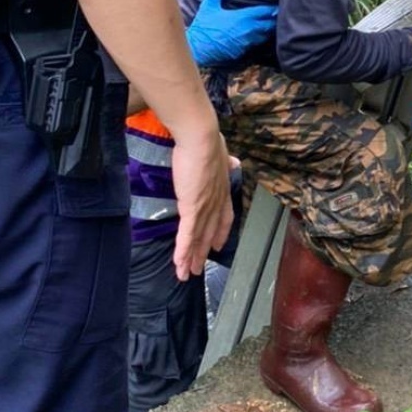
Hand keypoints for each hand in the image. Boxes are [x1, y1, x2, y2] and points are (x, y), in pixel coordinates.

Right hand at [171, 124, 234, 279]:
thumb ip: (225, 161)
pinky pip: (186, 235)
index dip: (220, 234)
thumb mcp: (222, 152)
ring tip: (185, 274)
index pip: (224, 218)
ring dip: (191, 258)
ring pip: (197, 239)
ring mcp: (205, 207)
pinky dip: (183, 251)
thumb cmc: (209, 141)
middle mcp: (216, 202)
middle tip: (198, 269)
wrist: (201, 138)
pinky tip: (179, 264)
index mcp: (223, 190)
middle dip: (203, 252)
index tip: (216, 245)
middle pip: (209, 233)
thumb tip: (233, 162)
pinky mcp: (192, 208)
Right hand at [186, 0, 278, 67]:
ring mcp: (247, 42)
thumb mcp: (209, 6)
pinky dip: (260, 40)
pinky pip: (257, 45)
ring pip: (265, 36)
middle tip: (281, 15)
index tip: (280, 5)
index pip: (265, 12)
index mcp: (243, 17)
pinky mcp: (243, 52)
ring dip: (269, 31)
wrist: (198, 49)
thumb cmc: (204, 27)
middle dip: (275, 20)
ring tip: (274, 25)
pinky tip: (261, 37)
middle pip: (270, 25)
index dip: (274, 9)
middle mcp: (248, 30)